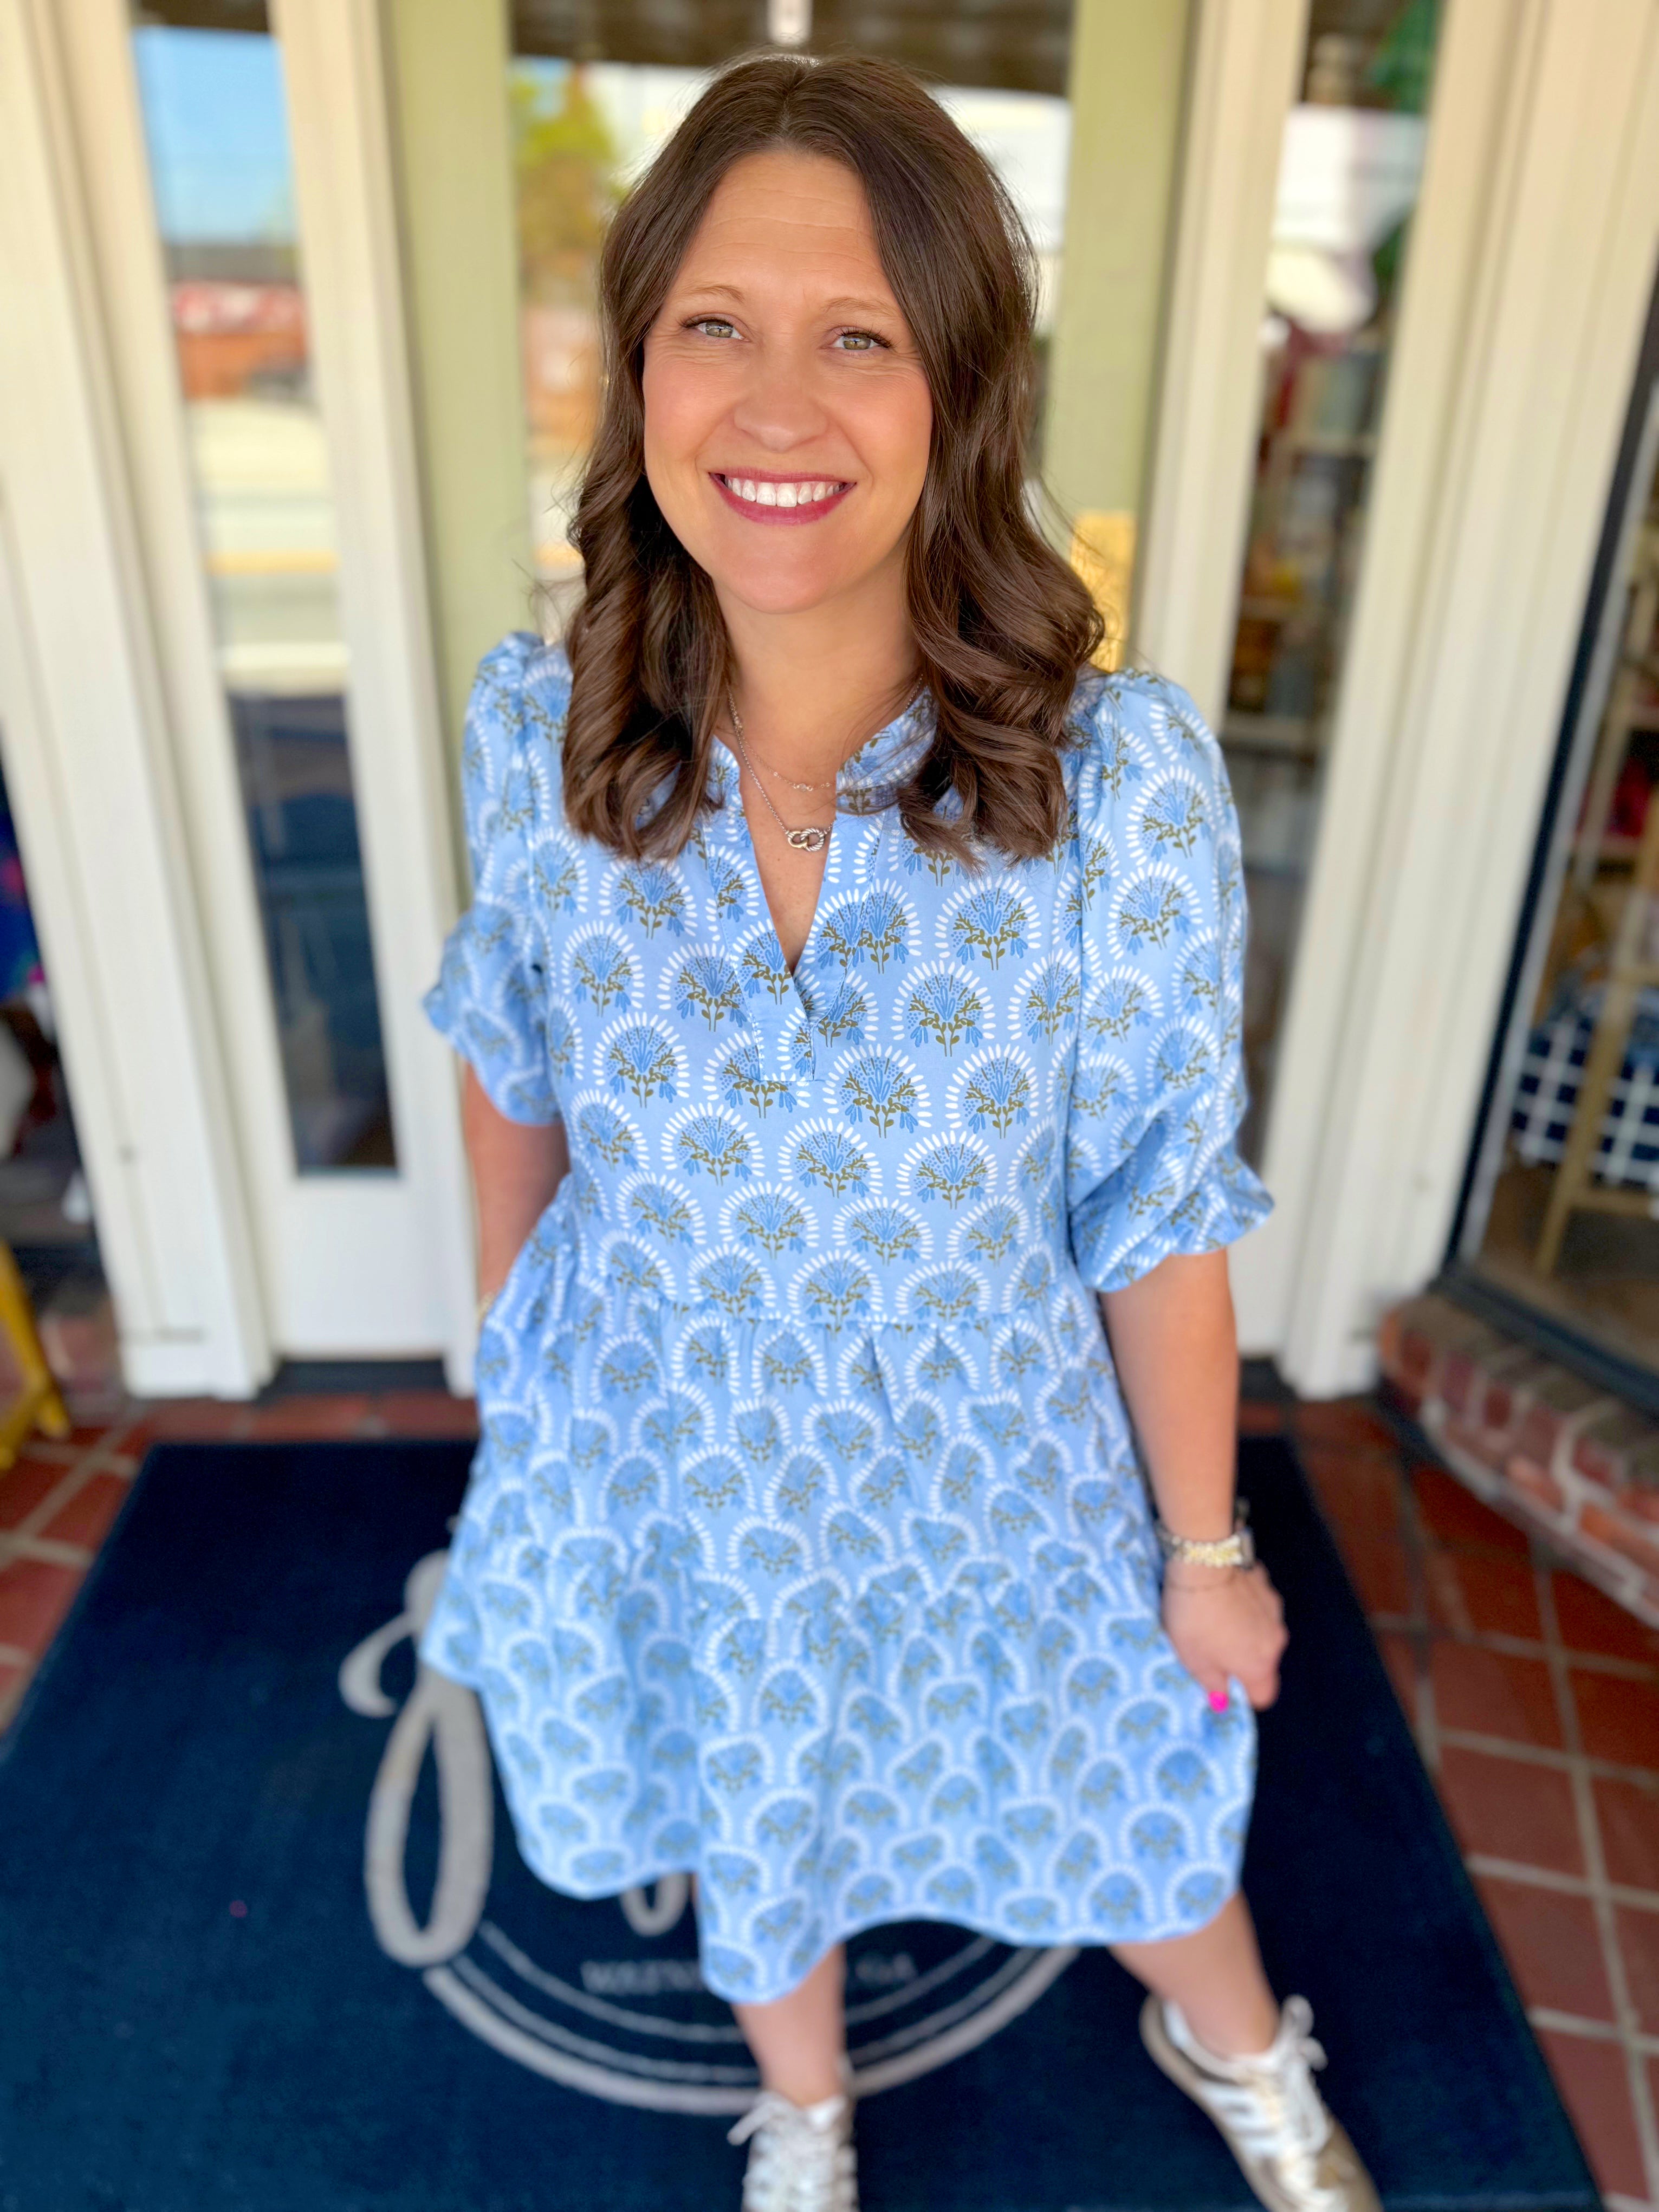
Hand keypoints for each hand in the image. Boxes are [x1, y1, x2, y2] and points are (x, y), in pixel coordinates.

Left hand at [1162, 1562, 1286, 1710]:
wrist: (1203, 1563)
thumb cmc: (1194, 1620)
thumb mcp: (1193, 1660)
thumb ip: (1212, 1685)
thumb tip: (1223, 1702)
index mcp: (1259, 1665)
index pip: (1263, 1696)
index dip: (1242, 1692)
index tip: (1221, 1680)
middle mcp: (1275, 1641)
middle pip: (1262, 1662)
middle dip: (1241, 1659)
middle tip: (1211, 1645)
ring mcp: (1274, 1610)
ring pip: (1261, 1632)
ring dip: (1244, 1630)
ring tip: (1214, 1616)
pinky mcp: (1267, 1585)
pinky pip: (1258, 1605)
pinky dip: (1244, 1605)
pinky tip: (1222, 1594)